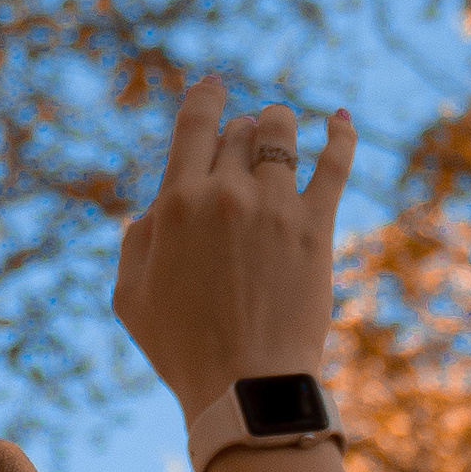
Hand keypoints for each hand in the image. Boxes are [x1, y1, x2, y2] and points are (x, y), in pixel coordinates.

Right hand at [112, 75, 355, 420]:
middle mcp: (225, 193)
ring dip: (279, 124)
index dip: (205, 96)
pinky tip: (340, 119)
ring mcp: (275, 207)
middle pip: (238, 131)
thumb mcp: (130, 295)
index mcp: (176, 203)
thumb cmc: (181, 348)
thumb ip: (136, 239)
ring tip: (281, 127)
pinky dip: (339, 135)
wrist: (245, 387)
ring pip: (281, 134)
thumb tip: (154, 206)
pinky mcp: (316, 228)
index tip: (212, 84)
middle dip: (239, 132)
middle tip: (242, 147)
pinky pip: (334, 163)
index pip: (194, 124)